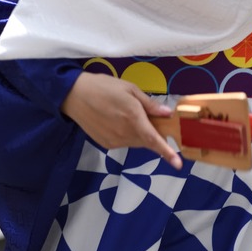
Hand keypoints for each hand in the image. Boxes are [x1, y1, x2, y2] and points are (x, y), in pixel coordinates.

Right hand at [61, 73, 181, 168]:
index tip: (178, 164)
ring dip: (138, 133)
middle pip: (146, 141)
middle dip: (151, 132)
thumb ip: (149, 104)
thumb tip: (167, 114)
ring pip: (135, 142)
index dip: (167, 152)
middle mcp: (124, 134)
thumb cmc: (104, 87)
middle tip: (144, 115)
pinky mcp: (105, 144)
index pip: (153, 140)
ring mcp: (114, 141)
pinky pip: (123, 143)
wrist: (73, 95)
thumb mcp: (130, 89)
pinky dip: (126, 135)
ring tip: (124, 114)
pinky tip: (115, 121)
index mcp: (133, 118)